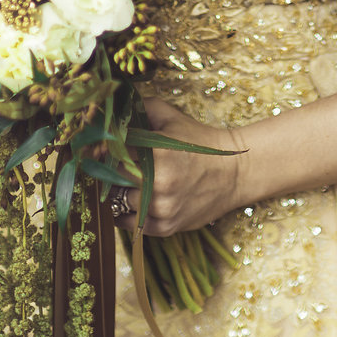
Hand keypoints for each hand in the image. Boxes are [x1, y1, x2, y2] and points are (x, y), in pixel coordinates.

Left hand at [108, 99, 247, 234]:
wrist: (233, 171)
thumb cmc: (199, 141)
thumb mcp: (171, 117)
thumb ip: (141, 108)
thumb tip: (112, 109)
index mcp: (157, 155)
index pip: (112, 153)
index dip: (106, 149)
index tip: (103, 146)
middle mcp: (158, 185)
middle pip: (112, 180)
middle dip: (109, 170)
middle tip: (112, 163)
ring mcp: (162, 210)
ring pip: (118, 203)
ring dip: (118, 192)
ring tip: (125, 180)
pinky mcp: (166, 228)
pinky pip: (130, 224)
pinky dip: (125, 212)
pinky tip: (131, 198)